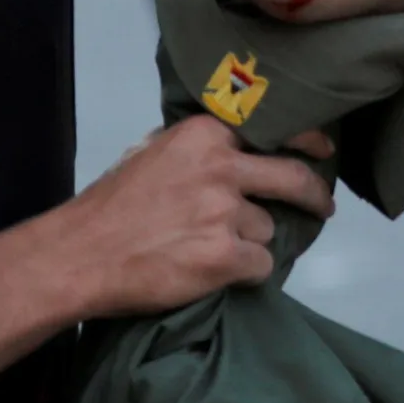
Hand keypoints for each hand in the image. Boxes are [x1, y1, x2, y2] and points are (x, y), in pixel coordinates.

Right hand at [58, 115, 336, 316]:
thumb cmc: (109, 207)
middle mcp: (221, 167)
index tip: (324, 150)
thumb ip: (193, 149)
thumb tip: (229, 145)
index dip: (307, 141)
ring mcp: (226, 213)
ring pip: (266, 229)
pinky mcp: (225, 256)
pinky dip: (244, 272)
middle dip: (314, 195)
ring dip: (248, 242)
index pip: (272, 130)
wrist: (79, 256)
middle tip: (322, 207)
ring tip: (207, 249)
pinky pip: (260, 265)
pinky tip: (214, 272)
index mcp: (204, 135)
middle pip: (292, 178)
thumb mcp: (149, 153)